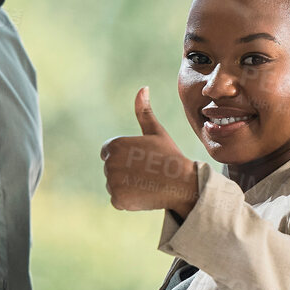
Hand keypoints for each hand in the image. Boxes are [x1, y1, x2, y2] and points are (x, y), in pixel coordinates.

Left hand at [100, 88, 197, 215]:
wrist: (182, 183)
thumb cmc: (170, 156)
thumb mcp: (156, 132)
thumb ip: (144, 112)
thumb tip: (143, 88)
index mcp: (115, 144)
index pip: (107, 153)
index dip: (125, 157)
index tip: (141, 160)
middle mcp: (110, 162)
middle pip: (111, 170)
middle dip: (125, 173)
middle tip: (147, 172)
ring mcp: (112, 182)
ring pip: (114, 186)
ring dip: (127, 187)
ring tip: (147, 183)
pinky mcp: (117, 199)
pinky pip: (117, 201)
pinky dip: (129, 201)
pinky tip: (144, 194)